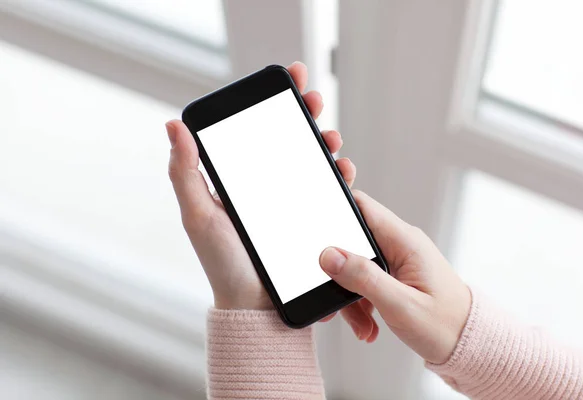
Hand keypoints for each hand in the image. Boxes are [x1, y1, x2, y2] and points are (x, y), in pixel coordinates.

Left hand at [166, 62, 357, 309]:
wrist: (255, 307)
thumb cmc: (223, 263)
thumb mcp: (199, 215)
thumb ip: (185, 172)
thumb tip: (173, 125)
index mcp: (240, 181)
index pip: (257, 132)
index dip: (273, 104)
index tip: (288, 79)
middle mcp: (267, 187)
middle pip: (288, 140)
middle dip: (304, 114)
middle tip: (313, 99)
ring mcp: (291, 203)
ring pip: (312, 162)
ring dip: (324, 142)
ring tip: (330, 137)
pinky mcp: (311, 220)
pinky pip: (329, 191)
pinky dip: (339, 175)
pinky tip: (343, 168)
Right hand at [319, 191, 471, 363]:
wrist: (470, 345)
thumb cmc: (446, 325)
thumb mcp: (400, 305)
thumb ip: (364, 278)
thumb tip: (329, 255)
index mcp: (405, 241)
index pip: (362, 206)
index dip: (335, 207)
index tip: (312, 222)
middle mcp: (400, 244)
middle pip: (352, 241)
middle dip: (337, 270)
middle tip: (333, 296)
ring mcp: (398, 260)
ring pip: (355, 265)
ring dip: (350, 294)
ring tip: (360, 322)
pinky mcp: (395, 276)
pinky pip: (366, 280)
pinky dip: (360, 302)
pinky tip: (367, 323)